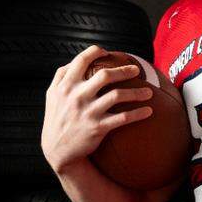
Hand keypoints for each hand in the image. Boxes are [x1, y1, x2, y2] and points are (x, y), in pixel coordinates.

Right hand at [40, 43, 153, 173]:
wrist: (57, 149)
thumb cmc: (57, 118)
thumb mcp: (52, 95)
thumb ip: (62, 76)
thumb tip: (77, 60)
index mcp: (65, 85)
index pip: (81, 60)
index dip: (96, 52)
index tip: (108, 53)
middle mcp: (76, 96)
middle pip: (105, 75)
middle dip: (124, 70)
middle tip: (136, 70)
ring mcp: (88, 112)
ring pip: (117, 95)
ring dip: (137, 92)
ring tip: (149, 92)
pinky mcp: (97, 128)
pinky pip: (122, 118)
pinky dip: (138, 114)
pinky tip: (149, 111)